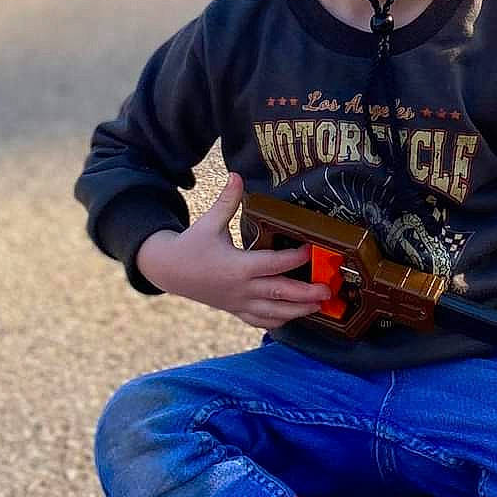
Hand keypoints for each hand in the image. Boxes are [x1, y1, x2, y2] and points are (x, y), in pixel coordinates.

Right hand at [135, 174, 327, 329]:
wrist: (169, 271)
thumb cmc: (191, 245)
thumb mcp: (209, 222)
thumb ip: (227, 201)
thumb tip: (237, 175)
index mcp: (237, 266)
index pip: (273, 263)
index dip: (294, 258)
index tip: (311, 250)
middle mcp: (241, 288)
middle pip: (279, 293)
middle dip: (305, 294)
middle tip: (327, 289)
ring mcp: (238, 303)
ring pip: (273, 313)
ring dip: (298, 311)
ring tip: (319, 306)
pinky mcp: (235, 310)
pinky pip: (259, 321)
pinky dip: (277, 321)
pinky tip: (292, 317)